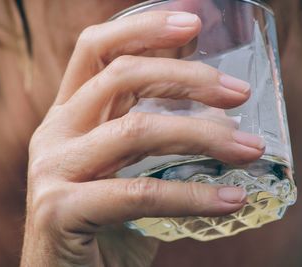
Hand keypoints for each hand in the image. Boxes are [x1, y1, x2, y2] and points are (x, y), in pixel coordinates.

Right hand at [21, 11, 264, 266]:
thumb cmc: (108, 222)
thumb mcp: (130, 167)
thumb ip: (156, 133)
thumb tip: (214, 104)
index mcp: (69, 115)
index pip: (97, 50)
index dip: (143, 27)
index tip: (193, 21)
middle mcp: (55, 133)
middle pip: (120, 77)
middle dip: (187, 78)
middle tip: (239, 93)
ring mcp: (53, 170)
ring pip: (135, 131)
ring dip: (202, 135)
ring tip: (248, 148)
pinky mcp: (60, 211)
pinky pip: (139, 193)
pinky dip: (192, 196)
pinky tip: (231, 199)